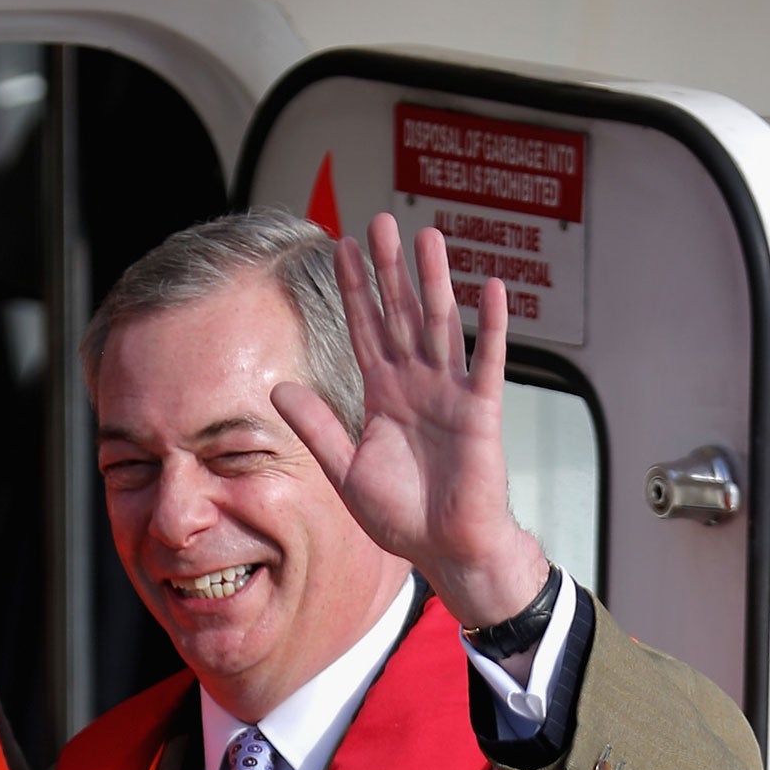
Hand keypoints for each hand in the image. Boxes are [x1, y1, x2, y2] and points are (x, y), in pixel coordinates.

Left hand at [270, 213, 546, 628]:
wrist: (445, 548)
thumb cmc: (402, 515)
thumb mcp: (345, 470)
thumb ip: (317, 426)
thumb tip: (279, 388)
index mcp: (382, 394)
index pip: (363, 329)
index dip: (353, 290)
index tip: (340, 247)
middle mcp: (415, 384)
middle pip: (400, 314)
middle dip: (389, 270)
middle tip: (380, 222)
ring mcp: (450, 393)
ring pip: (440, 325)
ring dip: (434, 282)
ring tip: (427, 238)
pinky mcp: (481, 411)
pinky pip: (487, 362)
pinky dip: (491, 327)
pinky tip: (491, 289)